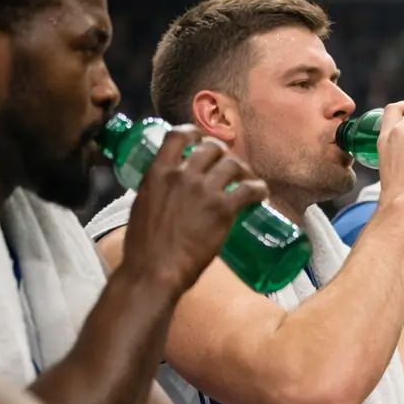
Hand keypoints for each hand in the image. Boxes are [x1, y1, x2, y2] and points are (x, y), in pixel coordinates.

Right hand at [123, 126, 268, 297]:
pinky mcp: (223, 208)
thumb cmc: (143, 248)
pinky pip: (250, 189)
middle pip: (212, 148)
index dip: (194, 133)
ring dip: (244, 171)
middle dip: (224, 155)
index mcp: (157, 173)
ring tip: (247, 181)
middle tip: (230, 168)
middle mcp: (182, 175)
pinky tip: (261, 195)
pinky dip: (259, 189)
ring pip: (233, 164)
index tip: (202, 140)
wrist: (154, 271)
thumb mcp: (142, 207)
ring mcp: (203, 190)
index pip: (178, 135)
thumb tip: (165, 192)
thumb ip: (156, 193)